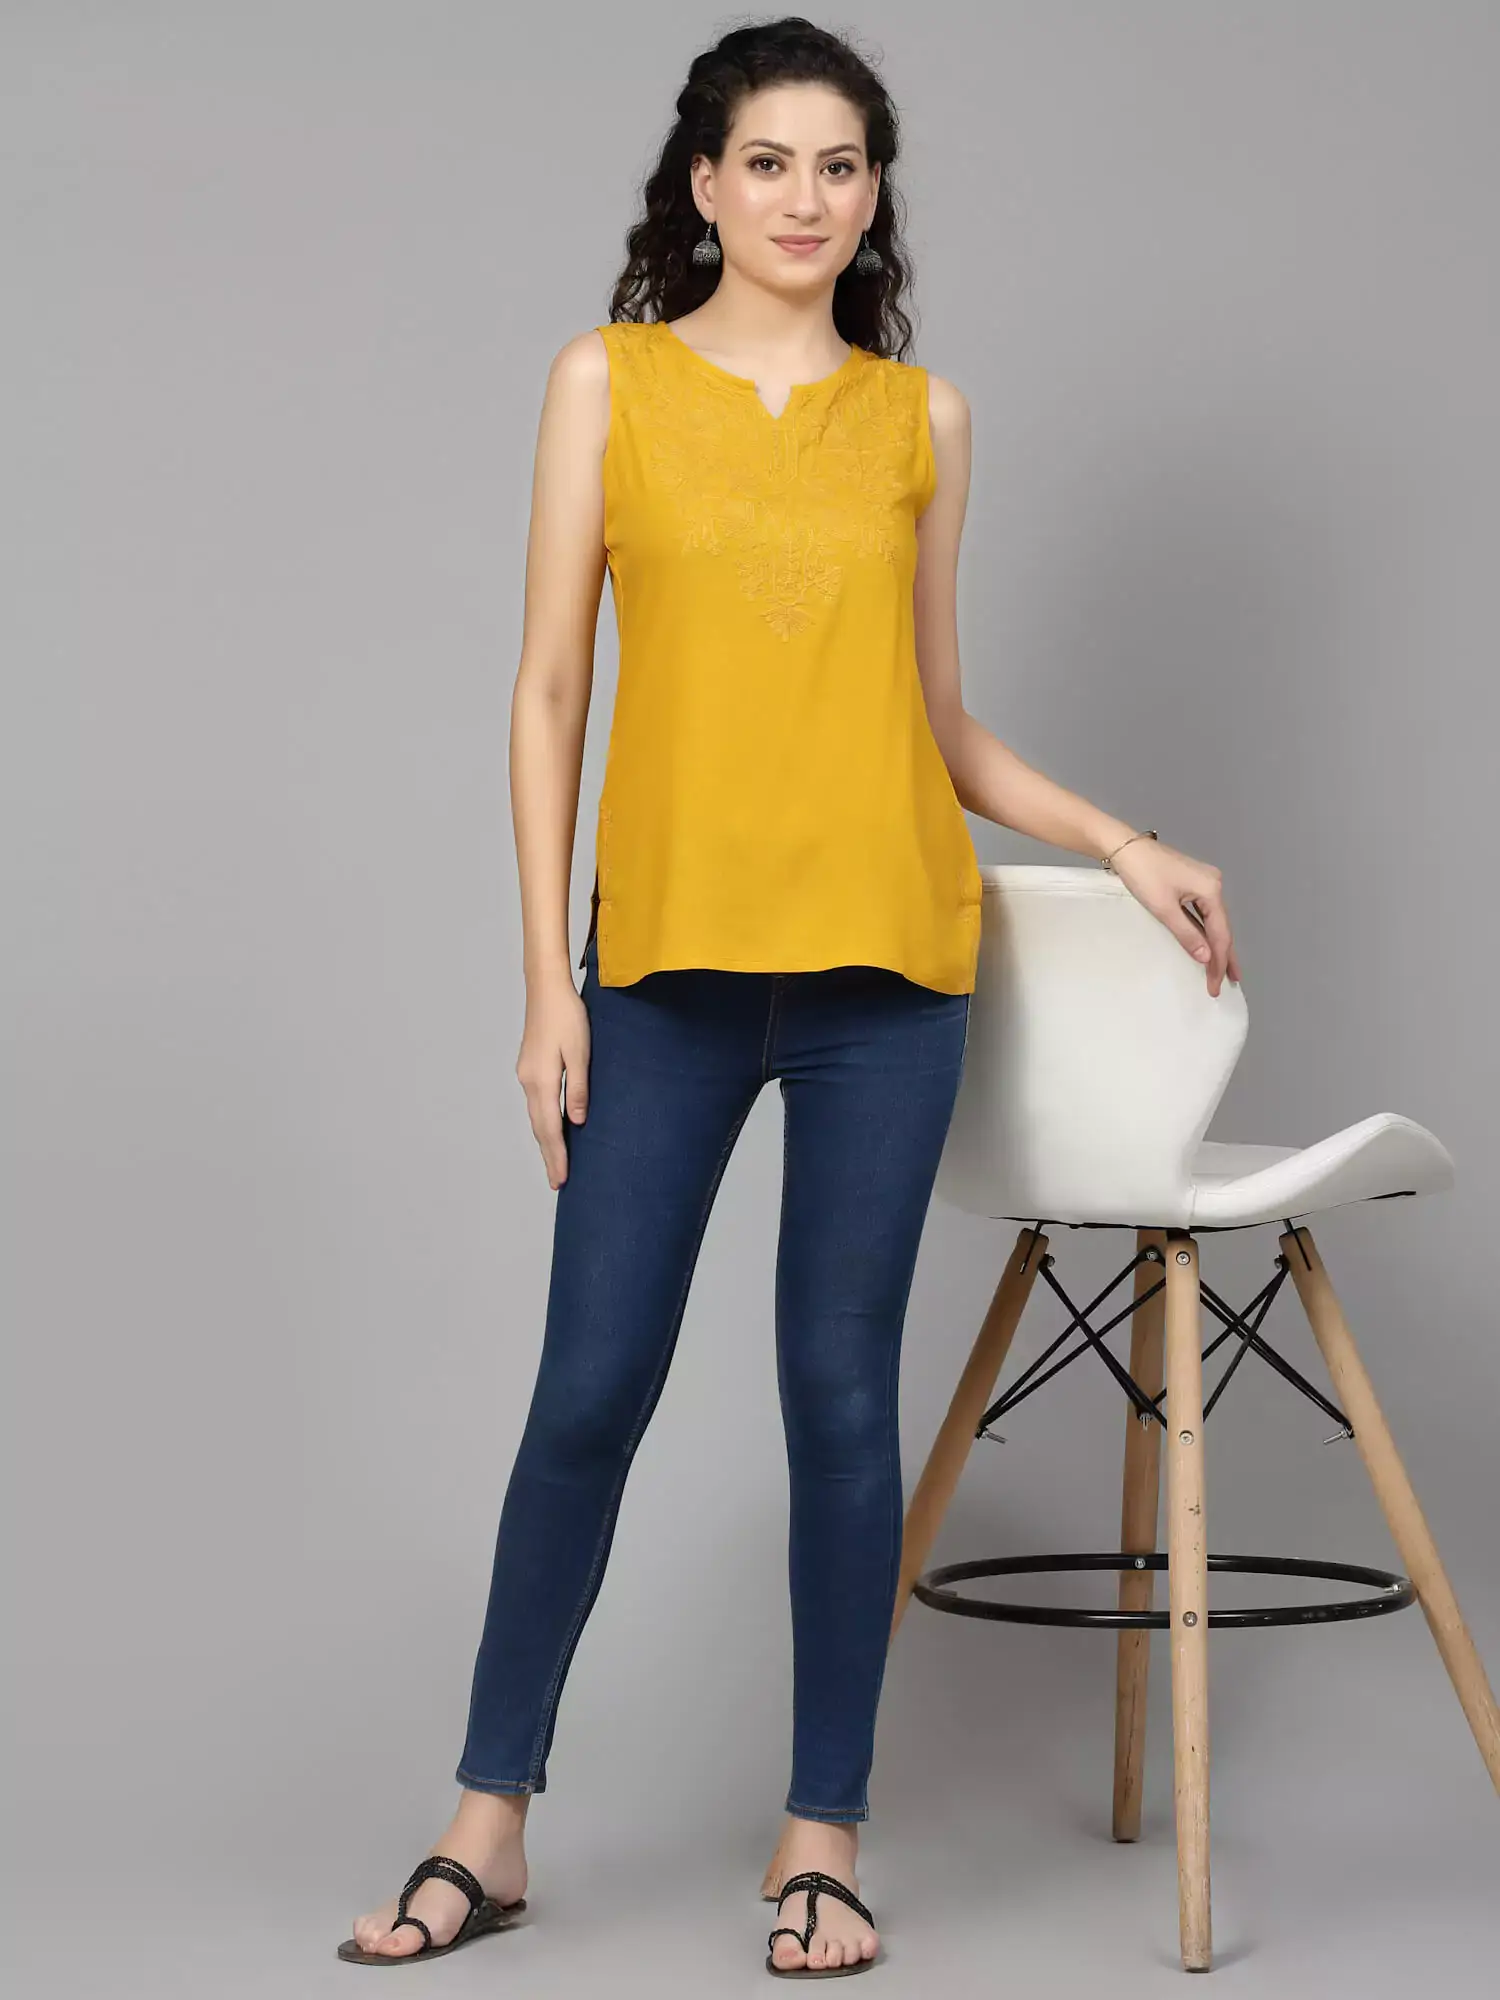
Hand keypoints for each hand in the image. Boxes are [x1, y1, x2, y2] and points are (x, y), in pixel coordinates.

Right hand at [516, 969, 590, 1188]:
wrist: (546, 987)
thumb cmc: (568, 1015)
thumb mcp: (580, 1052)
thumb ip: (578, 1088)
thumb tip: (577, 1121)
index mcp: (541, 1080)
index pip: (549, 1128)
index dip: (556, 1156)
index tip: (561, 1180)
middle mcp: (528, 1081)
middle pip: (538, 1128)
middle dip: (549, 1155)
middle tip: (557, 1182)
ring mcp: (526, 1074)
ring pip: (535, 1116)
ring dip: (545, 1141)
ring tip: (555, 1162)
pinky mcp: (529, 1066)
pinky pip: (536, 1104)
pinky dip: (543, 1122)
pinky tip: (552, 1128)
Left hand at [1106, 835, 1241, 996]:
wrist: (1125, 848)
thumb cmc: (1143, 874)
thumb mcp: (1164, 909)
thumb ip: (1187, 934)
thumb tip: (1206, 957)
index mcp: (1211, 889)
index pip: (1220, 934)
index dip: (1219, 962)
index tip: (1215, 985)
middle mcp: (1213, 884)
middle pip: (1222, 928)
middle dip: (1224, 957)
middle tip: (1228, 983)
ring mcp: (1203, 882)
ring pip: (1214, 921)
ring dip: (1216, 946)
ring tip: (1222, 970)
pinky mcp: (1192, 883)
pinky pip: (1204, 913)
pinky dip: (1205, 931)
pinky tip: (1207, 946)